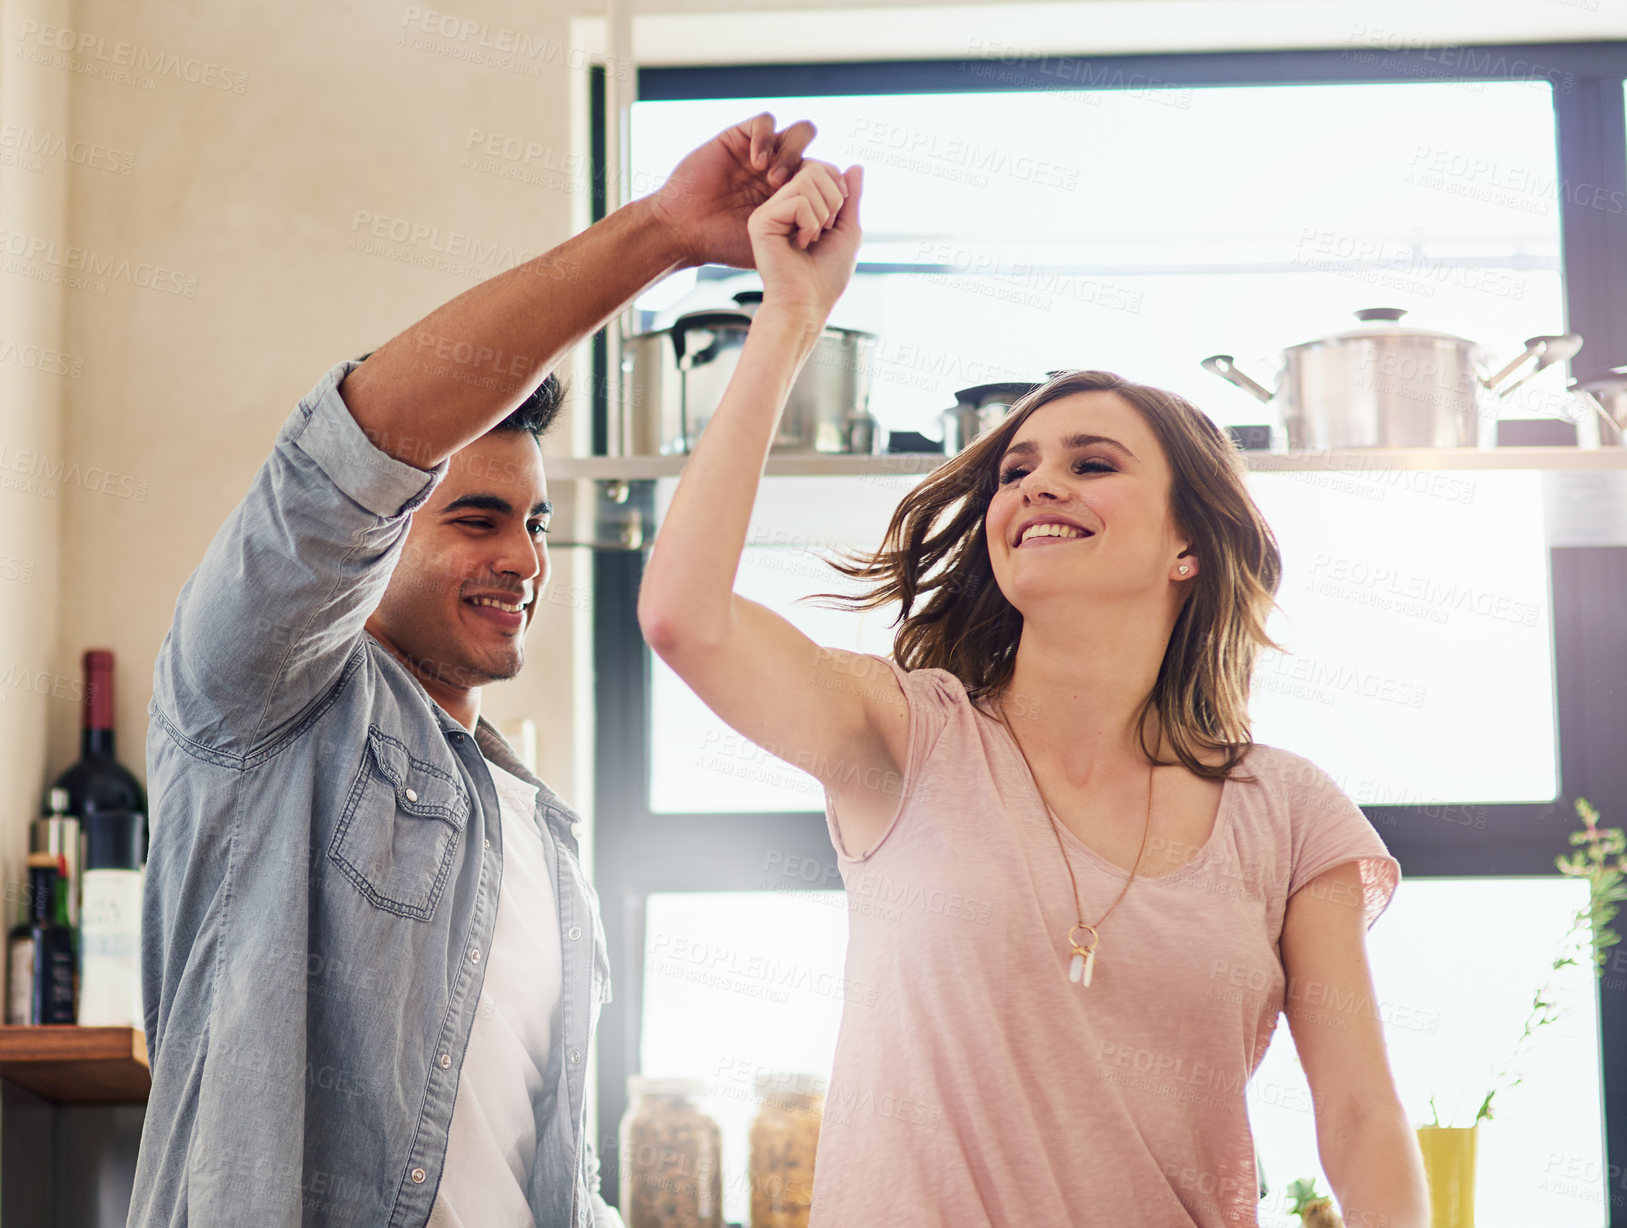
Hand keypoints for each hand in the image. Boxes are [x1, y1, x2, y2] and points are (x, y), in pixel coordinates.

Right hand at [645, 112, 816, 268]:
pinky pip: (764, 122)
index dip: (830, 184)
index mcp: (791, 194)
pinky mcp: (735, 139)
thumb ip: (821, 220)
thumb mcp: (783, 241)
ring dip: (791, 154)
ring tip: (775, 180)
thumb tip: (851, 195)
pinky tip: (757, 163)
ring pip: (796, 134)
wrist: (688, 235)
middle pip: (819, 156)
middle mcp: (777, 171)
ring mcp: (757, 154)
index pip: (826, 174)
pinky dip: (766, 138)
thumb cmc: (729, 245)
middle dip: (813, 170)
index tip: (818, 207)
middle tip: (795, 195)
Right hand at [747, 162, 862, 324]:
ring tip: (811, 239)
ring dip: (822, 214)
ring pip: (806, 180)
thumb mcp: (847, 230)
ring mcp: (768, 211)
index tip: (834, 221)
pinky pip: (798, 201)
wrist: (807, 304)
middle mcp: (779, 204)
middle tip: (824, 230)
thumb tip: (856, 166)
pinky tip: (800, 244)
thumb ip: (851, 198)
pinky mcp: (760, 221)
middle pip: (814, 168)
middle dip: (833, 200)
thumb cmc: (826, 276)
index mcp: (796, 205)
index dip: (838, 189)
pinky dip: (810, 224)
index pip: (821, 169)